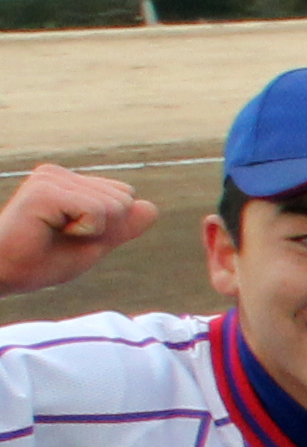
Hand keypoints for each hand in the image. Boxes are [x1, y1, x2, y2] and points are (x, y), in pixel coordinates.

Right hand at [0, 162, 150, 293]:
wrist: (4, 273)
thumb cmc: (41, 261)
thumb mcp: (93, 244)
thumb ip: (121, 226)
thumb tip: (152, 207)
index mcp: (69, 182)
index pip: (125, 197)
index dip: (110, 227)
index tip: (73, 236)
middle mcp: (59, 174)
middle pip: (124, 200)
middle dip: (104, 229)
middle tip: (63, 237)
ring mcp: (51, 178)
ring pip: (114, 206)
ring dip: (92, 232)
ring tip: (54, 233)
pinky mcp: (45, 190)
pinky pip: (98, 212)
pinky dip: (85, 231)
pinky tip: (51, 230)